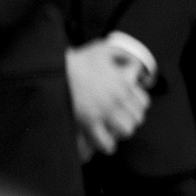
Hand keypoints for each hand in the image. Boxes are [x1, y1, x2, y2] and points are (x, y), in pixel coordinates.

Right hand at [67, 40, 150, 157]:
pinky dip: (106, 145)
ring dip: (119, 131)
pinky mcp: (88, 122)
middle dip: (128, 119)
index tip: (126, 106)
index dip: (136, 106)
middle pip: (136, 118)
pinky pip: (105, 142)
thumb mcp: (101, 50)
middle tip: (117, 119)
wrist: (52, 71)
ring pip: (126, 130)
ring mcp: (103, 112)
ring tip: (110, 130)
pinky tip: (102, 142)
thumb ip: (121, 55)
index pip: (143, 102)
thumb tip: (136, 68)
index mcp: (123, 83)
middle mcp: (116, 99)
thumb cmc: (76, 61)